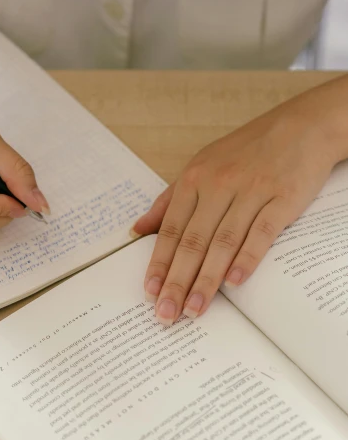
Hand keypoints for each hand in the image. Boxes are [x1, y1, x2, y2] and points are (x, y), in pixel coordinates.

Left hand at [132, 101, 338, 324]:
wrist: (302, 126)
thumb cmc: (246, 151)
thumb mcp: (201, 166)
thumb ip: (169, 200)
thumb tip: (137, 230)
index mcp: (195, 180)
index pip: (171, 230)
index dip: (159, 264)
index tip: (149, 293)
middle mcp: (219, 185)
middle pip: (193, 241)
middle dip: (177, 281)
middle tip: (166, 314)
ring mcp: (251, 192)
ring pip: (223, 242)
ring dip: (207, 279)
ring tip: (194, 309)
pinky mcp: (283, 198)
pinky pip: (262, 232)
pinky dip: (248, 257)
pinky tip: (234, 282)